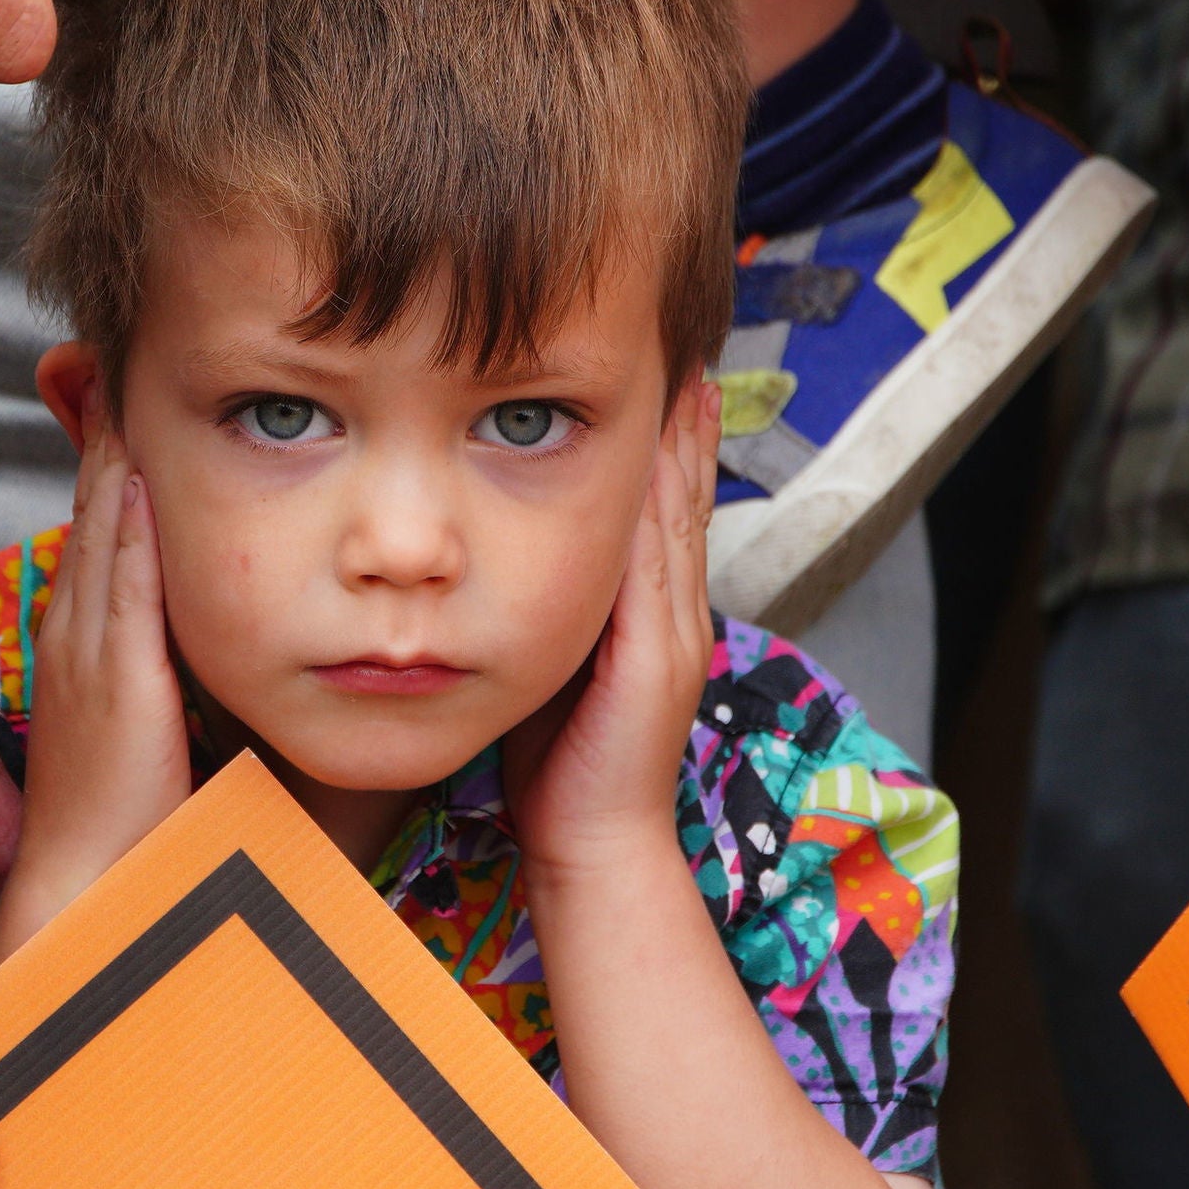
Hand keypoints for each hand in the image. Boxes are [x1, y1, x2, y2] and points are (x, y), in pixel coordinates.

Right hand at [0, 371, 193, 966]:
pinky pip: (121, 582)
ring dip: (112, 453)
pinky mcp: (115, 680)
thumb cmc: (129, 825)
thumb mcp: (150, 727)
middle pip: (92, 512)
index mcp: (82, 647)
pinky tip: (138, 465)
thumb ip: (172, 678)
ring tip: (119, 374)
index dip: (107, 461)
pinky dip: (128, 520)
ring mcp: (89, 654)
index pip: (96, 533)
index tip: (119, 393)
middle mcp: (77, 638)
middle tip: (108, 350)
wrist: (87, 890)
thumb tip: (213, 645)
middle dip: (102, 432)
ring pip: (102, 532)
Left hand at [502, 377, 720, 881]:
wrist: (595, 844)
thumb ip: (544, 616)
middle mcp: (674, 613)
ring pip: (680, 513)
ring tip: (684, 369)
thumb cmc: (557, 769)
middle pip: (684, 495)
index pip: (662, 510)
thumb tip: (502, 565)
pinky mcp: (657, 650)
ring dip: (682, 440)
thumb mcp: (549, 671)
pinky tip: (657, 447)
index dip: (667, 444)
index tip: (663, 374)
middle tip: (686, 343)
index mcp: (650, 616)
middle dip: (685, 421)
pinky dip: (664, 495)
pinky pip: (662, 557)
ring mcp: (673, 630)